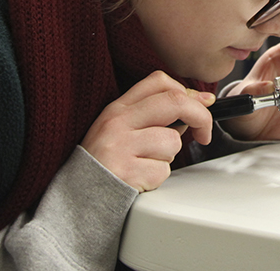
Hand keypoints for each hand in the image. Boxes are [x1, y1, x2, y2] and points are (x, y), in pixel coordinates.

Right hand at [79, 70, 214, 192]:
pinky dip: (157, 177)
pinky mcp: (127, 172)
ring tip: (146, 163)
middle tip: (203, 133)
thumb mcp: (122, 130)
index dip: (188, 91)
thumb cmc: (105, 163)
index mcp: (118, 109)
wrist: (76, 198)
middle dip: (200, 117)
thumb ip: (153, 115)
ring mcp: (121, 147)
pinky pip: (163, 170)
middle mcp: (118, 123)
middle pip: (175, 102)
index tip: (203, 104)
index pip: (158, 81)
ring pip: (172, 141)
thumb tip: (199, 105)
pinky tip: (139, 178)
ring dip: (168, 156)